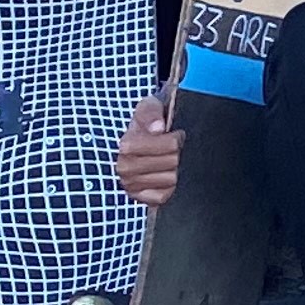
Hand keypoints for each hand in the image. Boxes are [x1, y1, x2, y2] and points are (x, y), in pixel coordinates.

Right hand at [114, 86, 181, 208]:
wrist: (152, 137)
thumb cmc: (152, 120)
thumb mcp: (151, 106)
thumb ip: (152, 112)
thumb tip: (157, 128)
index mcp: (127, 145)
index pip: (169, 145)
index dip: (177, 138)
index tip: (176, 133)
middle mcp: (124, 167)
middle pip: (172, 163)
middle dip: (179, 153)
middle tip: (176, 148)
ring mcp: (131, 185)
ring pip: (171, 180)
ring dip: (179, 169)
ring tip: (173, 160)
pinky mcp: (141, 198)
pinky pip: (165, 196)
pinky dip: (172, 187)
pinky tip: (169, 175)